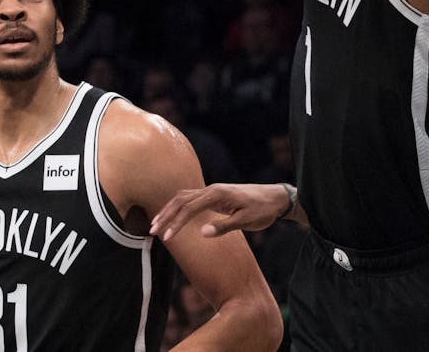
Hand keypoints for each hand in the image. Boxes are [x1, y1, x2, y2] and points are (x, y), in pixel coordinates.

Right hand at [150, 182, 289, 239]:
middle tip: (152, 231)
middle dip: (166, 214)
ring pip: (184, 197)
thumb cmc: (262, 210)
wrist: (276, 198)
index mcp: (218, 194)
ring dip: (169, 210)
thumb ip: (224, 226)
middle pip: (181, 199)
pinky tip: (172, 217)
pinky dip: (179, 208)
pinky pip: (191, 200)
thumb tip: (203, 233)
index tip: (166, 237)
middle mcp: (213, 189)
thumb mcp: (246, 221)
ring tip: (157, 225)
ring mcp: (213, 191)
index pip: (190, 207)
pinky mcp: (215, 196)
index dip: (176, 223)